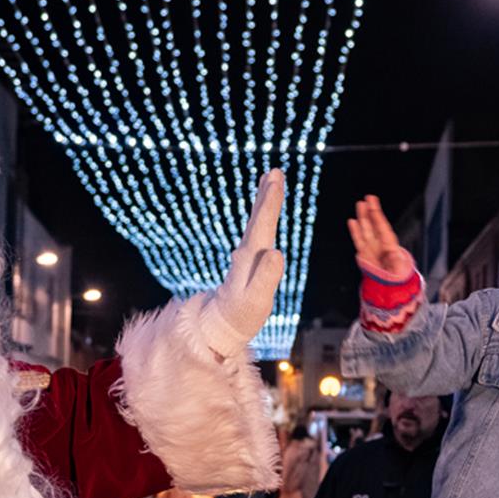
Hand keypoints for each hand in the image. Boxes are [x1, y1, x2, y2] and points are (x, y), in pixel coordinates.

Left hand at [197, 170, 286, 357]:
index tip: (275, 180)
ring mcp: (247, 256)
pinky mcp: (249, 262)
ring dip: (264, 202)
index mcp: (250, 258)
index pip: (262, 226)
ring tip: (270, 182)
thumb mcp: (255, 300)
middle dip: (267, 195)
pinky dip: (263, 218)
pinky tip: (264, 215)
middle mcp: (247, 253)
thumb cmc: (241, 316)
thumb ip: (265, 277)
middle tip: (275, 171)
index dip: (269, 203)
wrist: (222, 326)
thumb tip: (275, 252)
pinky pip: (258, 233)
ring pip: (257, 224)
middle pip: (258, 219)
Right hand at [347, 195, 415, 283]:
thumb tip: (393, 254)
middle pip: (374, 225)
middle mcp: (380, 244)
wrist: (389, 287)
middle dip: (370, 212)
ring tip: (360, 205)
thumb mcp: (399, 269)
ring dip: (363, 217)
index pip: (382, 226)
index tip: (373, 202)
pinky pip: (358, 239)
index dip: (377, 214)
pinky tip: (352, 221)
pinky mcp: (363, 254)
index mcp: (390, 245)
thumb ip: (395, 261)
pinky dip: (355, 230)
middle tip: (367, 199)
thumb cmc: (397, 277)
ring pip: (366, 229)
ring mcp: (371, 248)